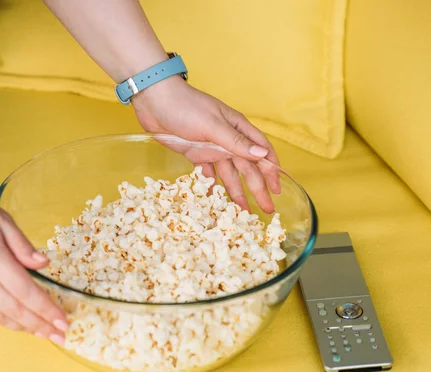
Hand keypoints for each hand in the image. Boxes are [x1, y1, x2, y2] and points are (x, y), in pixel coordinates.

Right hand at [0, 178, 67, 343]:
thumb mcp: (1, 219)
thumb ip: (23, 245)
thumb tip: (44, 264)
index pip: (26, 292)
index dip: (47, 310)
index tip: (64, 322)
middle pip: (14, 310)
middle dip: (40, 325)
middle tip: (60, 337)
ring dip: (23, 327)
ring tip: (43, 334)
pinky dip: (4, 319)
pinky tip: (18, 321)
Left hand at [132, 76, 280, 213]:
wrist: (153, 101)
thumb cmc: (185, 106)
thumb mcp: (213, 125)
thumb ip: (236, 142)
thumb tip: (263, 155)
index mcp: (238, 128)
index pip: (262, 150)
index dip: (271, 169)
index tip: (277, 188)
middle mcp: (228, 139)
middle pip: (248, 167)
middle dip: (258, 188)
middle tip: (266, 209)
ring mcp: (212, 148)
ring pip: (229, 174)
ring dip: (237, 192)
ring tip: (243, 212)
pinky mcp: (195, 154)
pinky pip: (208, 175)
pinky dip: (212, 188)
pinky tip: (217, 201)